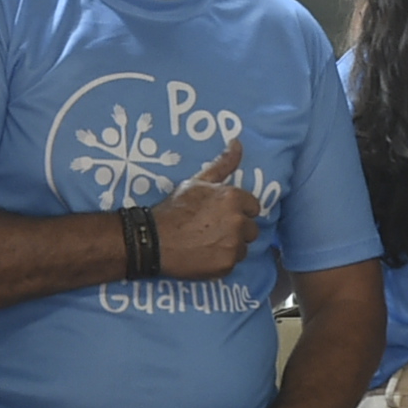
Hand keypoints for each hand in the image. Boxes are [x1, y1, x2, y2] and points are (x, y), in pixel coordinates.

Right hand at [151, 140, 262, 278]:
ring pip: (243, 247)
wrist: (153, 240)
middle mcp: (237, 221)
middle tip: (214, 230)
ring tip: (208, 243)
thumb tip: (238, 142)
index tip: (223, 215)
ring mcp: (233, 245)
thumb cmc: (174, 209)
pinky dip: (222, 261)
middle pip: (251, 229)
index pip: (254, 207)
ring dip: (231, 246)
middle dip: (237, 230)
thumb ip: (223, 164)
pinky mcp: (227, 265)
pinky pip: (233, 263)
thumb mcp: (197, 182)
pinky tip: (205, 255)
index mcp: (232, 198)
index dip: (240, 211)